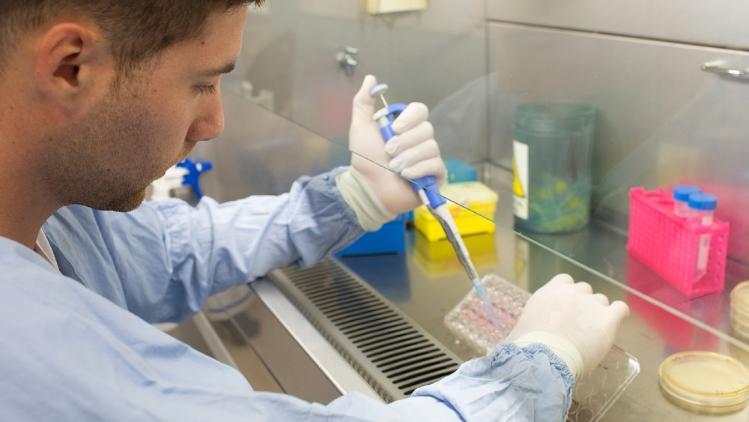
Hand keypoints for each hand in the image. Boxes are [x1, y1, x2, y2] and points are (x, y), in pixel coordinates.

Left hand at [348, 75, 445, 214]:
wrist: (367, 187)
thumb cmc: (364, 159)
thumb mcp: (360, 127)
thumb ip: (363, 102)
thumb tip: (371, 78)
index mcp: (406, 126)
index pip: (420, 110)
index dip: (410, 118)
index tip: (395, 128)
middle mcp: (420, 139)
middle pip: (427, 129)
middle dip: (405, 142)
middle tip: (389, 152)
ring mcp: (429, 158)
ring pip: (430, 147)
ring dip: (408, 158)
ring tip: (394, 168)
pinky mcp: (435, 176)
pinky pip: (436, 165)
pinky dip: (418, 169)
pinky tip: (406, 176)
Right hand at [507, 274, 629, 378]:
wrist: (545, 356)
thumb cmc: (526, 345)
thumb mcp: (521, 328)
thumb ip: (529, 324)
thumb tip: (517, 339)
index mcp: (549, 291)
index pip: (565, 281)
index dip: (567, 294)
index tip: (565, 308)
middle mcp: (572, 292)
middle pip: (584, 291)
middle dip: (583, 304)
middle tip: (578, 324)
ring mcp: (591, 304)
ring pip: (601, 301)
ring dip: (598, 312)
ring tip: (593, 331)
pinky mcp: (608, 319)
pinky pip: (621, 309)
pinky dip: (619, 314)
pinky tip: (615, 323)